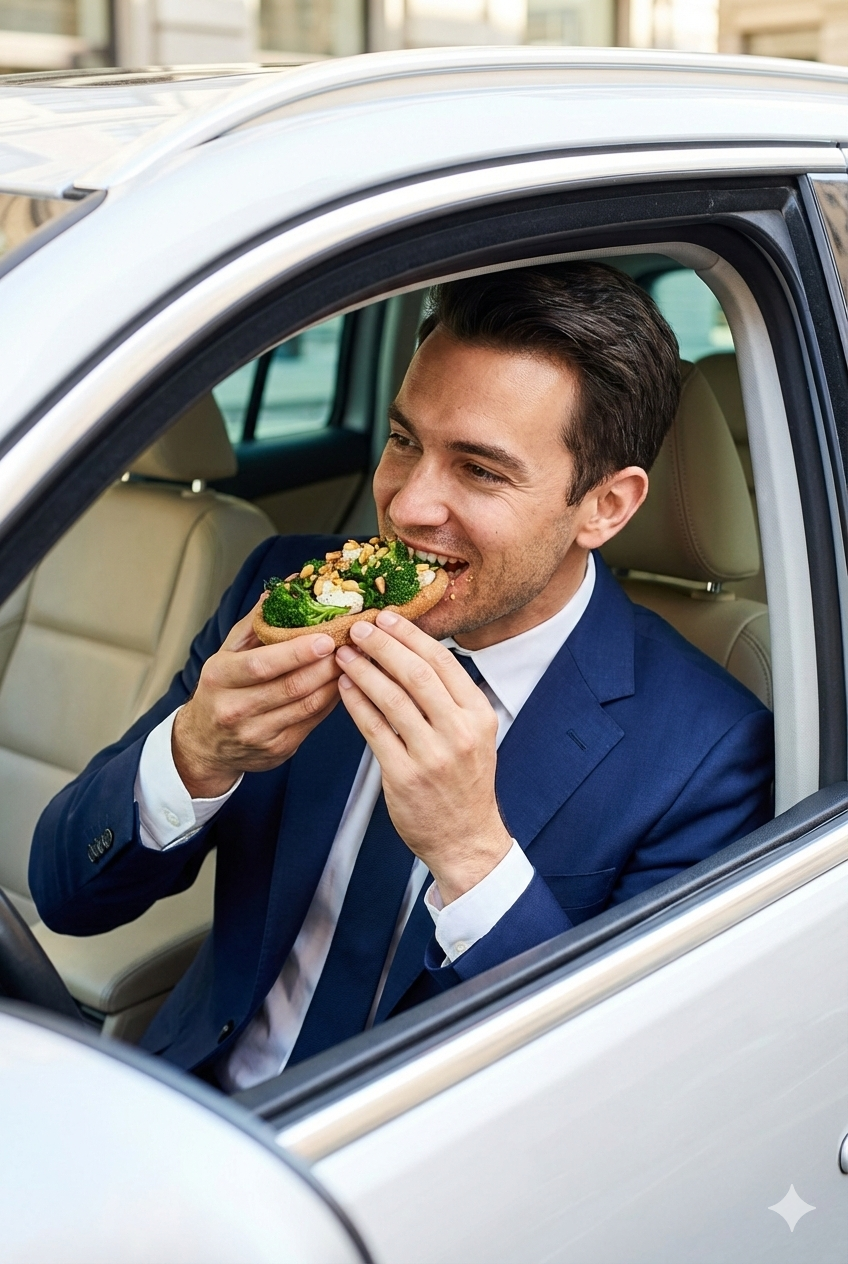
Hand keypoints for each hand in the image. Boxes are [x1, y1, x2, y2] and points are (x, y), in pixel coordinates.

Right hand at [172, 598, 341, 797]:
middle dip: (326, 665)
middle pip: (291, 686)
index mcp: (220, 677)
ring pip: (307, 705)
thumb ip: (254, 623)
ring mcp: (258, 733)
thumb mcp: (226, 654)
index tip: (325, 639)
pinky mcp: (278, 749)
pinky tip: (343, 683)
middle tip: (351, 645)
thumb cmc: (220, 690)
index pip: (262, 665)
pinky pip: (313, 721)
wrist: (206, 745)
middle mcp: (235, 708)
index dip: (296, 653)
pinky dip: (332, 700)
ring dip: (335, 681)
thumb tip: (283, 589)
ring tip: (353, 660)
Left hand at [335, 611, 512, 903]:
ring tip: (343, 653)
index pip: (442, 662)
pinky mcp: (404, 776)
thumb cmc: (464, 782)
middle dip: (383, 645)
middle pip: (416, 674)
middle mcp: (459, 731)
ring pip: (391, 698)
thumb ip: (450, 699)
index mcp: (478, 714)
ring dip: (363, 670)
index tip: (387, 617)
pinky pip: (373, 729)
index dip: (410, 635)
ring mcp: (432, 755)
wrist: (466, 839)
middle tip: (358, 627)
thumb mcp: (474, 734)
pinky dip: (356, 703)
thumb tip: (412, 652)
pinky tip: (343, 687)